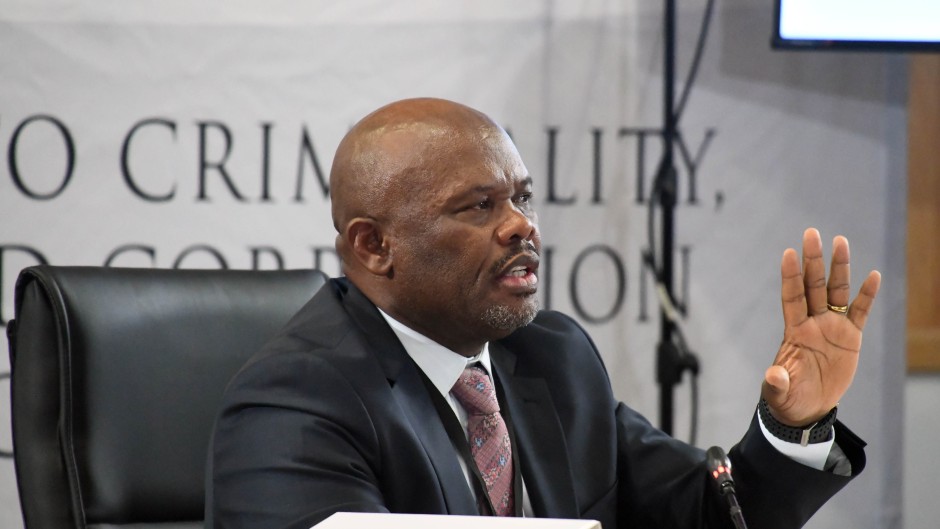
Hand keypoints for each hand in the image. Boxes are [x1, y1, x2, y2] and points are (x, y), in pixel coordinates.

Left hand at [762, 228, 880, 425]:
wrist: (807, 407)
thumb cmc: (789, 397)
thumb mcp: (780, 392)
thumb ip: (776, 383)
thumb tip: (774, 376)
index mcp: (794, 331)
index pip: (792, 297)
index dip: (790, 276)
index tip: (788, 253)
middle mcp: (812, 322)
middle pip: (813, 285)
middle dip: (813, 260)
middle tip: (811, 233)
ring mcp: (831, 326)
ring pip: (836, 291)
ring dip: (839, 268)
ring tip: (840, 241)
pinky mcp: (850, 337)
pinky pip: (859, 312)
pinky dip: (866, 295)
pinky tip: (872, 275)